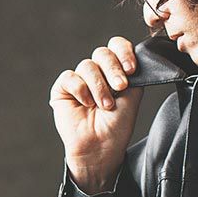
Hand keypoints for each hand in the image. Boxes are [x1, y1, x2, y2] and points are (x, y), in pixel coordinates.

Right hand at [49, 36, 141, 190]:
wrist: (100, 149)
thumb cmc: (116, 128)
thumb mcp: (132, 99)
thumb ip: (134, 76)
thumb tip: (134, 57)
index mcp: (114, 72)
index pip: (117, 47)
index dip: (123, 52)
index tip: (131, 69)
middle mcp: (97, 73)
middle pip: (102, 53)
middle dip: (113, 69)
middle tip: (120, 88)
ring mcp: (80, 80)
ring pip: (87, 66)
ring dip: (99, 86)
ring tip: (104, 106)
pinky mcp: (63, 89)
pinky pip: (70, 77)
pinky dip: (80, 89)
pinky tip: (86, 104)